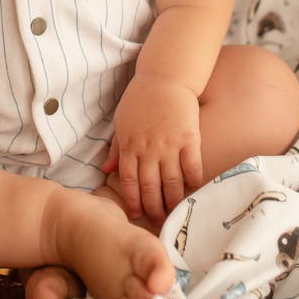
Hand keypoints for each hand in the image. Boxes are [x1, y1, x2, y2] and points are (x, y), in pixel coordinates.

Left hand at [101, 75, 202, 225]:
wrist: (165, 77)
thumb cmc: (141, 98)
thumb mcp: (121, 121)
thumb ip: (116, 148)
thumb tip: (104, 171)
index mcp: (130, 145)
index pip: (128, 181)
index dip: (132, 201)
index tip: (137, 214)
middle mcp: (149, 149)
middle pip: (150, 187)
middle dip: (153, 208)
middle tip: (158, 221)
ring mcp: (169, 145)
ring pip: (171, 182)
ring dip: (173, 201)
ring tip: (175, 213)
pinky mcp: (189, 139)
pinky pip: (192, 168)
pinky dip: (193, 183)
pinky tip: (193, 192)